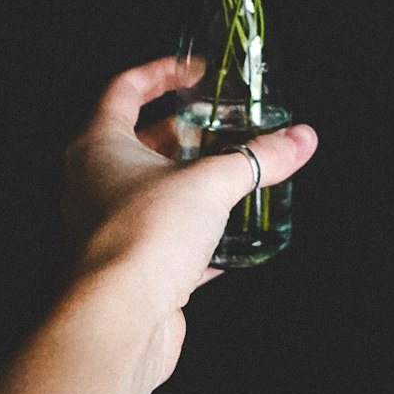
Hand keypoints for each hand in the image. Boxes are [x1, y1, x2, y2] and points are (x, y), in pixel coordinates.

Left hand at [62, 55, 318, 384]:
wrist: (120, 323)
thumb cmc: (145, 236)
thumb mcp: (211, 184)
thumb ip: (259, 159)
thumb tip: (300, 139)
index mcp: (98, 145)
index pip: (124, 89)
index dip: (160, 72)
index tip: (194, 69)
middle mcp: (93, 182)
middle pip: (137, 141)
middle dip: (181, 130)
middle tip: (219, 122)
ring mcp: (106, 227)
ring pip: (150, 192)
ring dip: (188, 182)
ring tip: (230, 174)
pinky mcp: (127, 269)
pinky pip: (162, 240)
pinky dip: (194, 235)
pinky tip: (229, 239)